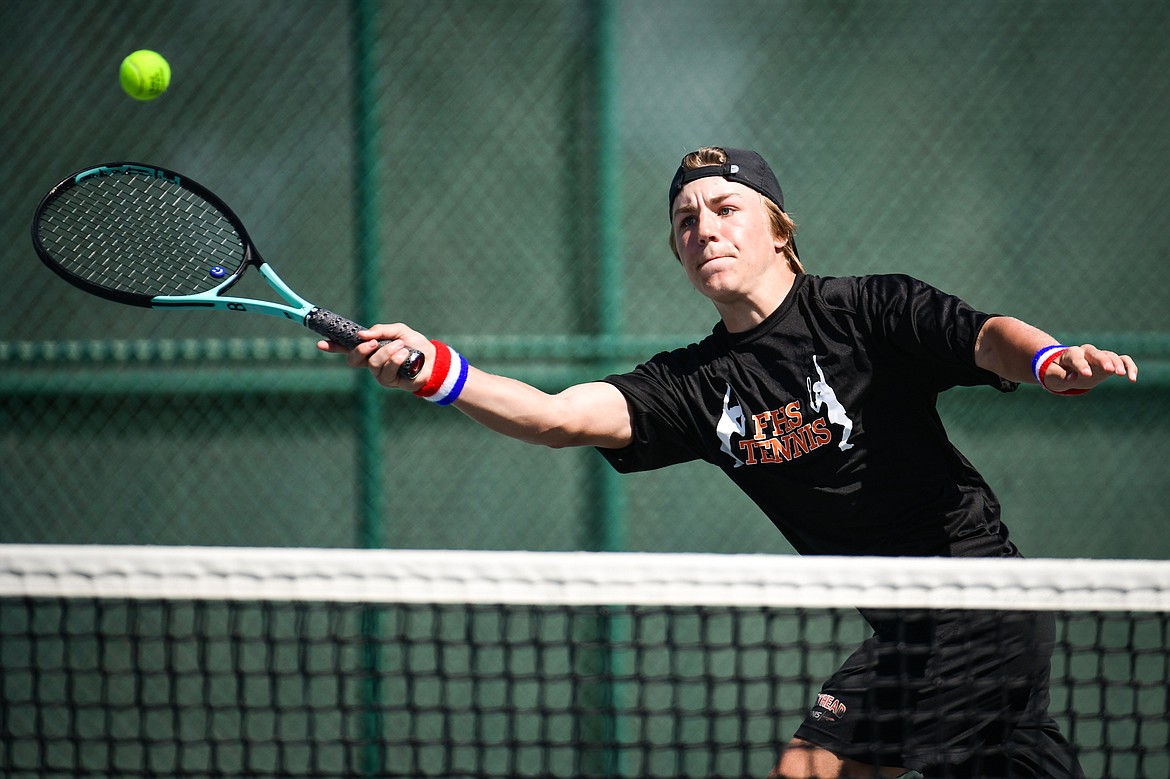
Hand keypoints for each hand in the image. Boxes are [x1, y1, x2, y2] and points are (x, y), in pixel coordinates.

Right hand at [316, 323, 433, 388]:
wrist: (434, 358)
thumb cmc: (415, 345)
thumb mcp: (398, 330)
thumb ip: (381, 330)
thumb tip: (362, 334)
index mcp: (371, 350)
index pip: (347, 349)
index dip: (333, 347)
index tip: (321, 343)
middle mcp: (372, 364)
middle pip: (354, 360)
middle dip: (361, 350)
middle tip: (372, 342)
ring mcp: (381, 375)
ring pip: (373, 364)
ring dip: (387, 352)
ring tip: (401, 346)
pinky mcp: (392, 382)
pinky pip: (387, 371)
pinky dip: (396, 359)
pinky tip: (405, 355)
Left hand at [1043, 344, 1137, 392]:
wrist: (1063, 371)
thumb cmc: (1056, 373)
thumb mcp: (1052, 377)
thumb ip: (1060, 376)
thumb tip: (1073, 377)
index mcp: (1070, 354)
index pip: (1076, 358)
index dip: (1081, 365)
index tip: (1086, 375)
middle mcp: (1086, 352)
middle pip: (1096, 353)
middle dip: (1103, 360)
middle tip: (1110, 370)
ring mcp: (1099, 356)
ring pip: (1111, 355)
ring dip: (1117, 364)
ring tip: (1121, 375)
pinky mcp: (1110, 362)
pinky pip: (1123, 360)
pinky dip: (1129, 366)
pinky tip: (1132, 379)